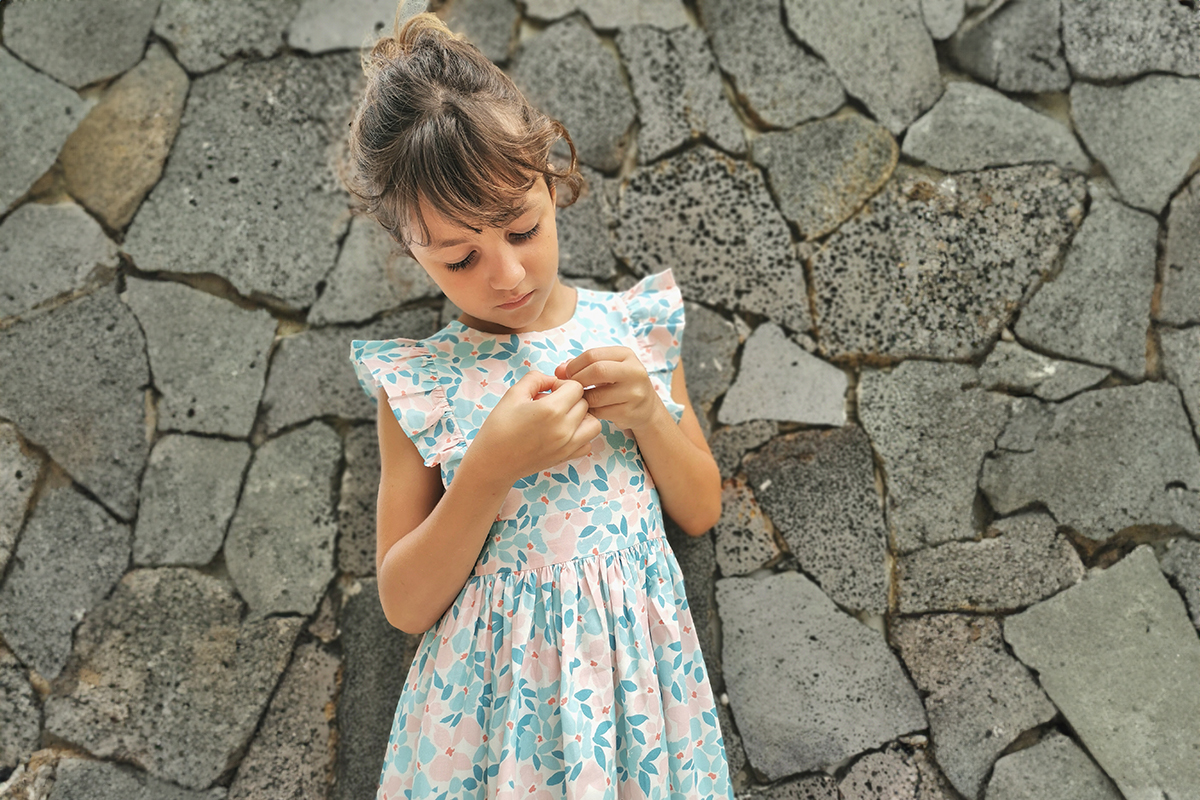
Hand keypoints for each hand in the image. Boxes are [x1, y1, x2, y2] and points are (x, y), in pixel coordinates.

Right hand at [467, 371, 601, 485]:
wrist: (493, 462)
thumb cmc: (499, 427)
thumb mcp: (513, 394)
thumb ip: (536, 379)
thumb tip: (552, 379)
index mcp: (551, 410)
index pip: (576, 387)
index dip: (563, 384)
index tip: (548, 390)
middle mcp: (564, 428)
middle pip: (585, 403)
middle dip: (571, 398)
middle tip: (551, 402)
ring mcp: (567, 445)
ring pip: (593, 423)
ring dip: (582, 416)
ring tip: (563, 416)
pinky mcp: (566, 457)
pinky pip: (588, 443)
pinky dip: (581, 436)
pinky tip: (564, 432)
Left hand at [554, 347, 663, 432]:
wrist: (646, 408)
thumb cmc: (620, 384)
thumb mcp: (608, 368)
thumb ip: (584, 365)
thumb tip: (559, 370)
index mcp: (626, 355)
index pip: (593, 355)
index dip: (574, 365)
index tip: (566, 374)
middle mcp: (634, 372)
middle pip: (597, 371)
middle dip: (577, 380)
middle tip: (570, 388)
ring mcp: (634, 393)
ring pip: (596, 395)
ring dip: (582, 399)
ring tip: (579, 399)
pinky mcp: (629, 412)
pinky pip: (600, 412)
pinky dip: (590, 411)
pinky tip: (590, 409)